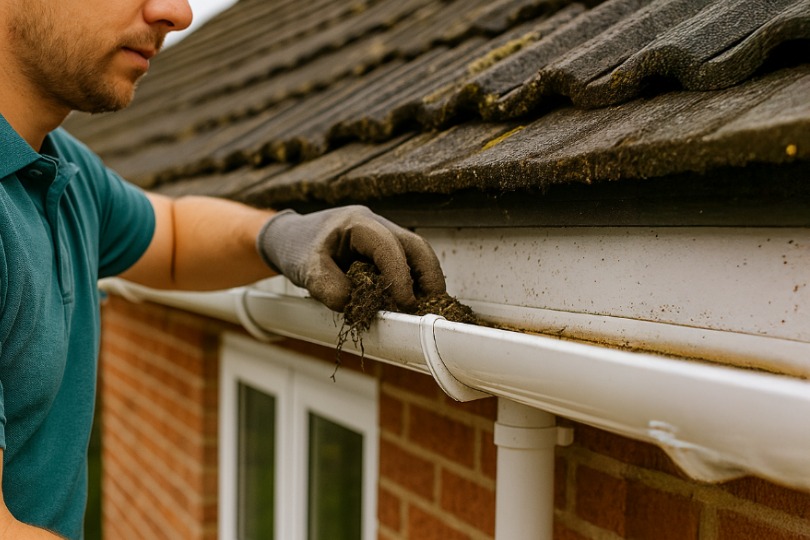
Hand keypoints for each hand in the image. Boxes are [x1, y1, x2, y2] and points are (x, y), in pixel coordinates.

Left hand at [256, 206, 445, 311]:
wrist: (291, 237)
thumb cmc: (298, 249)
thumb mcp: (307, 272)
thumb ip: (330, 289)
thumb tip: (360, 305)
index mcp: (356, 223)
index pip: (388, 246)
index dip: (400, 274)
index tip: (404, 302)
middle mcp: (376, 224)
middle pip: (416, 245)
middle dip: (428, 276)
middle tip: (431, 306)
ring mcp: (384, 234)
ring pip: (416, 253)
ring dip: (424, 280)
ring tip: (421, 307)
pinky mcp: (384, 248)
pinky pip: (407, 261)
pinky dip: (412, 280)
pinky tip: (407, 301)